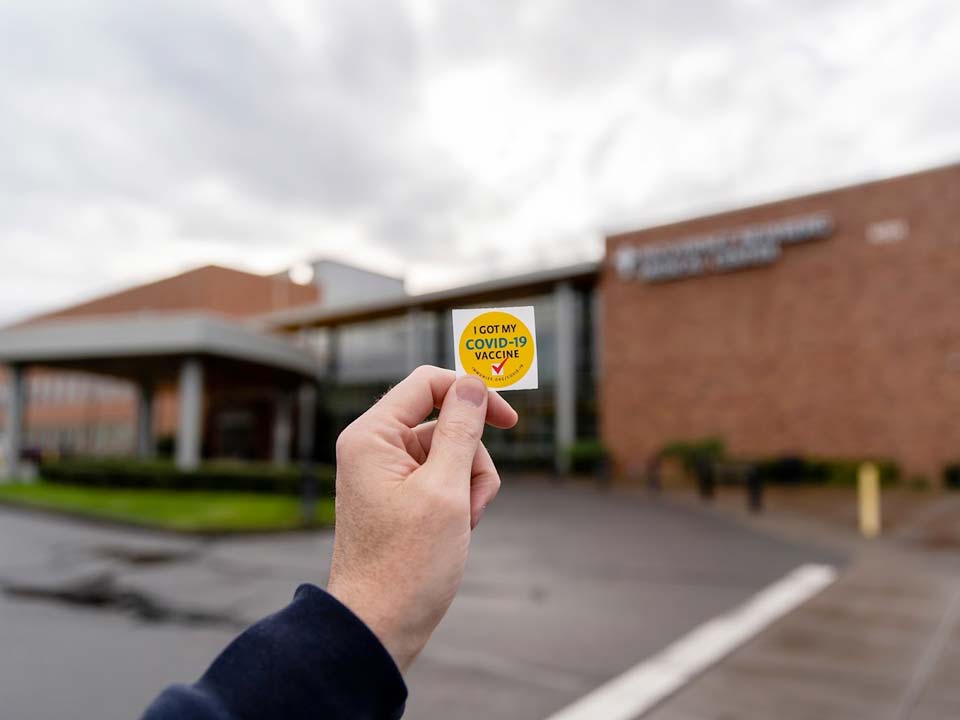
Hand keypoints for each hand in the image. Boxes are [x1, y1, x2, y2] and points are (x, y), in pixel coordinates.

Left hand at [326, 365, 517, 671]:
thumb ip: (461, 429)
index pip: (428, 384)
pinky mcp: (403, 497)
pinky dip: (462, 501)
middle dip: (472, 459)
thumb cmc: (406, 563)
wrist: (381, 626)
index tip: (510, 421)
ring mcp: (390, 474)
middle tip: (468, 501)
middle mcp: (376, 448)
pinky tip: (459, 532)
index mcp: (372, 436)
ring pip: (454, 454)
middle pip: (447, 422)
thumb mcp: (445, 490)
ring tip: (462, 524)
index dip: (472, 393)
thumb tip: (472, 383)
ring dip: (471, 485)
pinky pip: (446, 480)